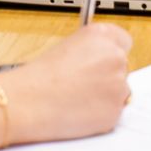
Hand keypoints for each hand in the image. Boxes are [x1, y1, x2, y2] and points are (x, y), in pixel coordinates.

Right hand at [0, 24, 132, 142]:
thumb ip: (90, 50)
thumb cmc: (39, 77)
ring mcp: (119, 86)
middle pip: (122, 66)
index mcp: (101, 35)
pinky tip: (79, 111)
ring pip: (119, 91)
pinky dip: (100, 114)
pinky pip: (113, 112)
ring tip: (77, 98)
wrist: (28, 102)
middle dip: (108, 76)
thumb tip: (100, 59)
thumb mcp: (66, 47)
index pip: (123, 40)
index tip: (104, 60)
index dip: (111, 52)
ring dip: (105, 96)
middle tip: (85, 84)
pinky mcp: (115, 112)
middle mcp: (115, 57)